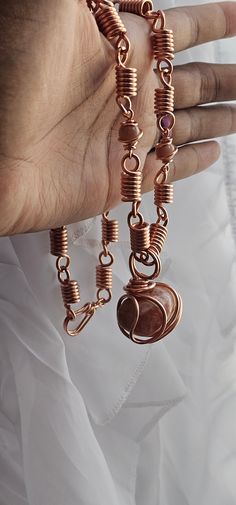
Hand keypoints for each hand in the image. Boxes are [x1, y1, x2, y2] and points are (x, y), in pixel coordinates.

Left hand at [0, 1, 234, 234]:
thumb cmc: (12, 71)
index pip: (182, 28)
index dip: (217, 19)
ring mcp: (123, 137)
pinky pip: (166, 170)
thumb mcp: (56, 3)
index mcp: (120, 46)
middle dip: (228, 78)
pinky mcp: (117, 179)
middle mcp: (126, 91)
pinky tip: (214, 154)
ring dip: (219, 119)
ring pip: (185, 126)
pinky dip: (190, 163)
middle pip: (193, 82)